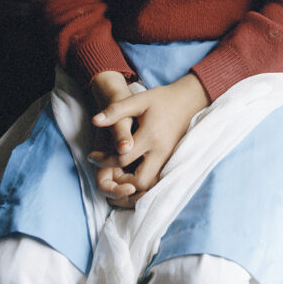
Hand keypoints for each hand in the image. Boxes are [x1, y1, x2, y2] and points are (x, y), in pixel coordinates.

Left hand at [89, 73, 209, 206]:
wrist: (189, 100)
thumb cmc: (162, 99)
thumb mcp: (139, 100)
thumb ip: (117, 110)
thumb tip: (95, 121)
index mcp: (151, 136)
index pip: (123, 159)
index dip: (104, 161)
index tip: (93, 156)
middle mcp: (160, 151)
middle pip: (139, 181)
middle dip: (120, 180)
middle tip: (108, 169)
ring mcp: (167, 158)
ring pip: (149, 185)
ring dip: (131, 184)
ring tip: (117, 171)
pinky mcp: (170, 160)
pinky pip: (155, 180)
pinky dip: (141, 181)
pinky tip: (130, 171)